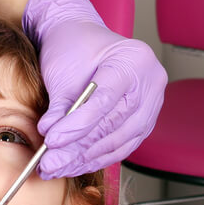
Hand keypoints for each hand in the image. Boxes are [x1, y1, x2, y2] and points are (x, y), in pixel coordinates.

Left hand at [23, 0, 166, 178]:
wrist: (80, 36)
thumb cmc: (71, 47)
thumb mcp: (61, 70)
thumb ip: (59, 105)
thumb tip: (52, 139)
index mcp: (133, 60)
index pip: (105, 101)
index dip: (78, 125)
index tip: (52, 141)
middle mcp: (151, 81)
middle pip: (114, 124)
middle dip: (78, 149)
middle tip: (50, 164)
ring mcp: (153, 102)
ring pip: (119, 140)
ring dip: (86, 159)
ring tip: (57, 168)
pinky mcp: (144, 119)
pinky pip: (123, 144)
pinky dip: (97, 156)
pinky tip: (75, 164)